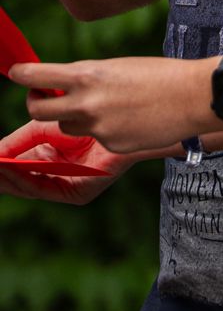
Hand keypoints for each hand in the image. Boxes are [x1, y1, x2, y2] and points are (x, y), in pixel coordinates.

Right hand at [0, 120, 134, 203]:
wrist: (123, 117)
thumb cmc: (88, 118)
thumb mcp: (44, 129)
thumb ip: (17, 142)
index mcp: (48, 161)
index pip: (16, 168)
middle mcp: (56, 176)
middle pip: (18, 181)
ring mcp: (67, 186)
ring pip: (27, 186)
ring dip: (6, 177)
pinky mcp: (78, 193)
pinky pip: (44, 188)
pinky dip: (23, 180)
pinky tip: (10, 168)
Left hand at [13, 58, 215, 154]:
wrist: (196, 96)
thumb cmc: (161, 75)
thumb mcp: (119, 67)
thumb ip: (87, 78)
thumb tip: (62, 86)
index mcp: (87, 76)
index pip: (35, 77)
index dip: (21, 75)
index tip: (17, 73)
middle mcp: (86, 103)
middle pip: (36, 111)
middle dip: (37, 105)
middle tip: (45, 99)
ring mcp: (98, 128)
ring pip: (68, 127)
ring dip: (77, 118)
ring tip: (108, 107)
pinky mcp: (111, 145)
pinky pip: (97, 139)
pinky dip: (108, 131)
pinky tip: (132, 121)